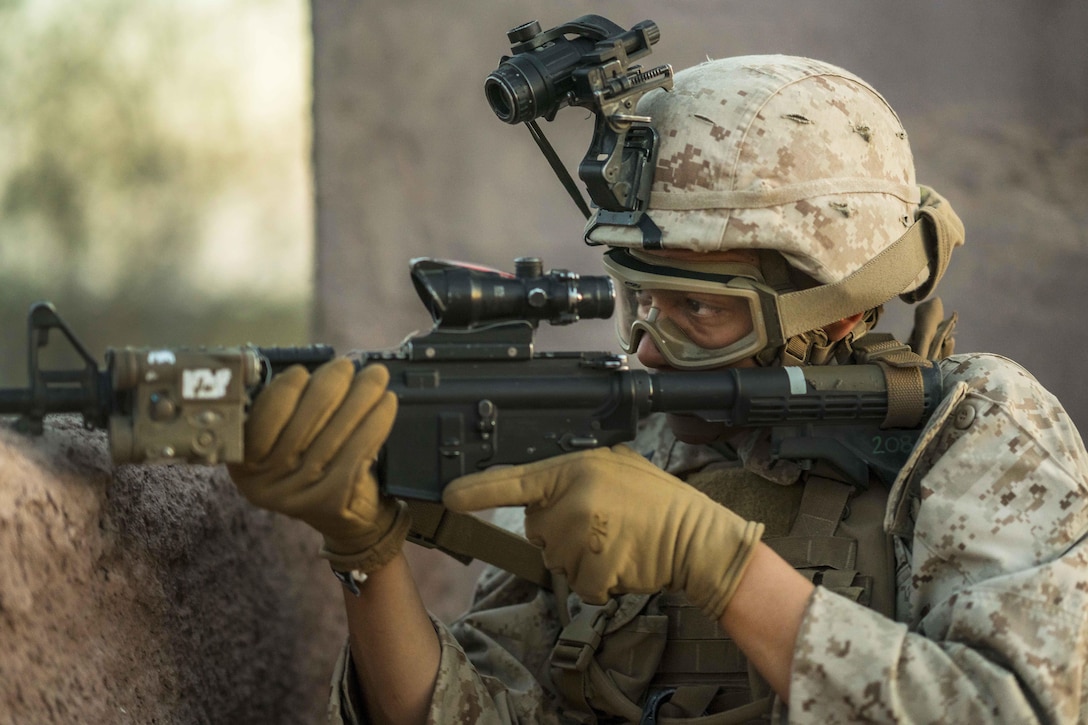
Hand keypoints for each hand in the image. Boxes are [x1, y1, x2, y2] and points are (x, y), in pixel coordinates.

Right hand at [228, 359, 409, 572]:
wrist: (347, 519)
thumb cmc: (313, 465)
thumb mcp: (284, 443)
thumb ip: (287, 409)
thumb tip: (315, 366)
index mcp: (244, 462)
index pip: (262, 417)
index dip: (285, 389)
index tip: (303, 371)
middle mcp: (264, 482)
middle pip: (303, 421)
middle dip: (330, 383)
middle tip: (346, 366)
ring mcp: (298, 493)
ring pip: (334, 432)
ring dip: (361, 396)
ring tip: (376, 376)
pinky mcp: (332, 498)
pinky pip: (358, 449)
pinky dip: (376, 421)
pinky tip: (387, 402)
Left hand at [443, 445, 763, 617]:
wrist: (698, 539)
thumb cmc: (658, 503)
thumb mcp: (615, 466)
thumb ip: (575, 473)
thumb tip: (542, 487)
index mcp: (575, 469)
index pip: (515, 480)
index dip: (477, 489)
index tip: (448, 495)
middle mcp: (572, 499)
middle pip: (537, 528)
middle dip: (561, 531)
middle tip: (605, 522)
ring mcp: (582, 535)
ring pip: (556, 559)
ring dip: (582, 559)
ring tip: (620, 540)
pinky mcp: (594, 567)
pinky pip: (578, 584)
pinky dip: (598, 582)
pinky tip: (624, 563)